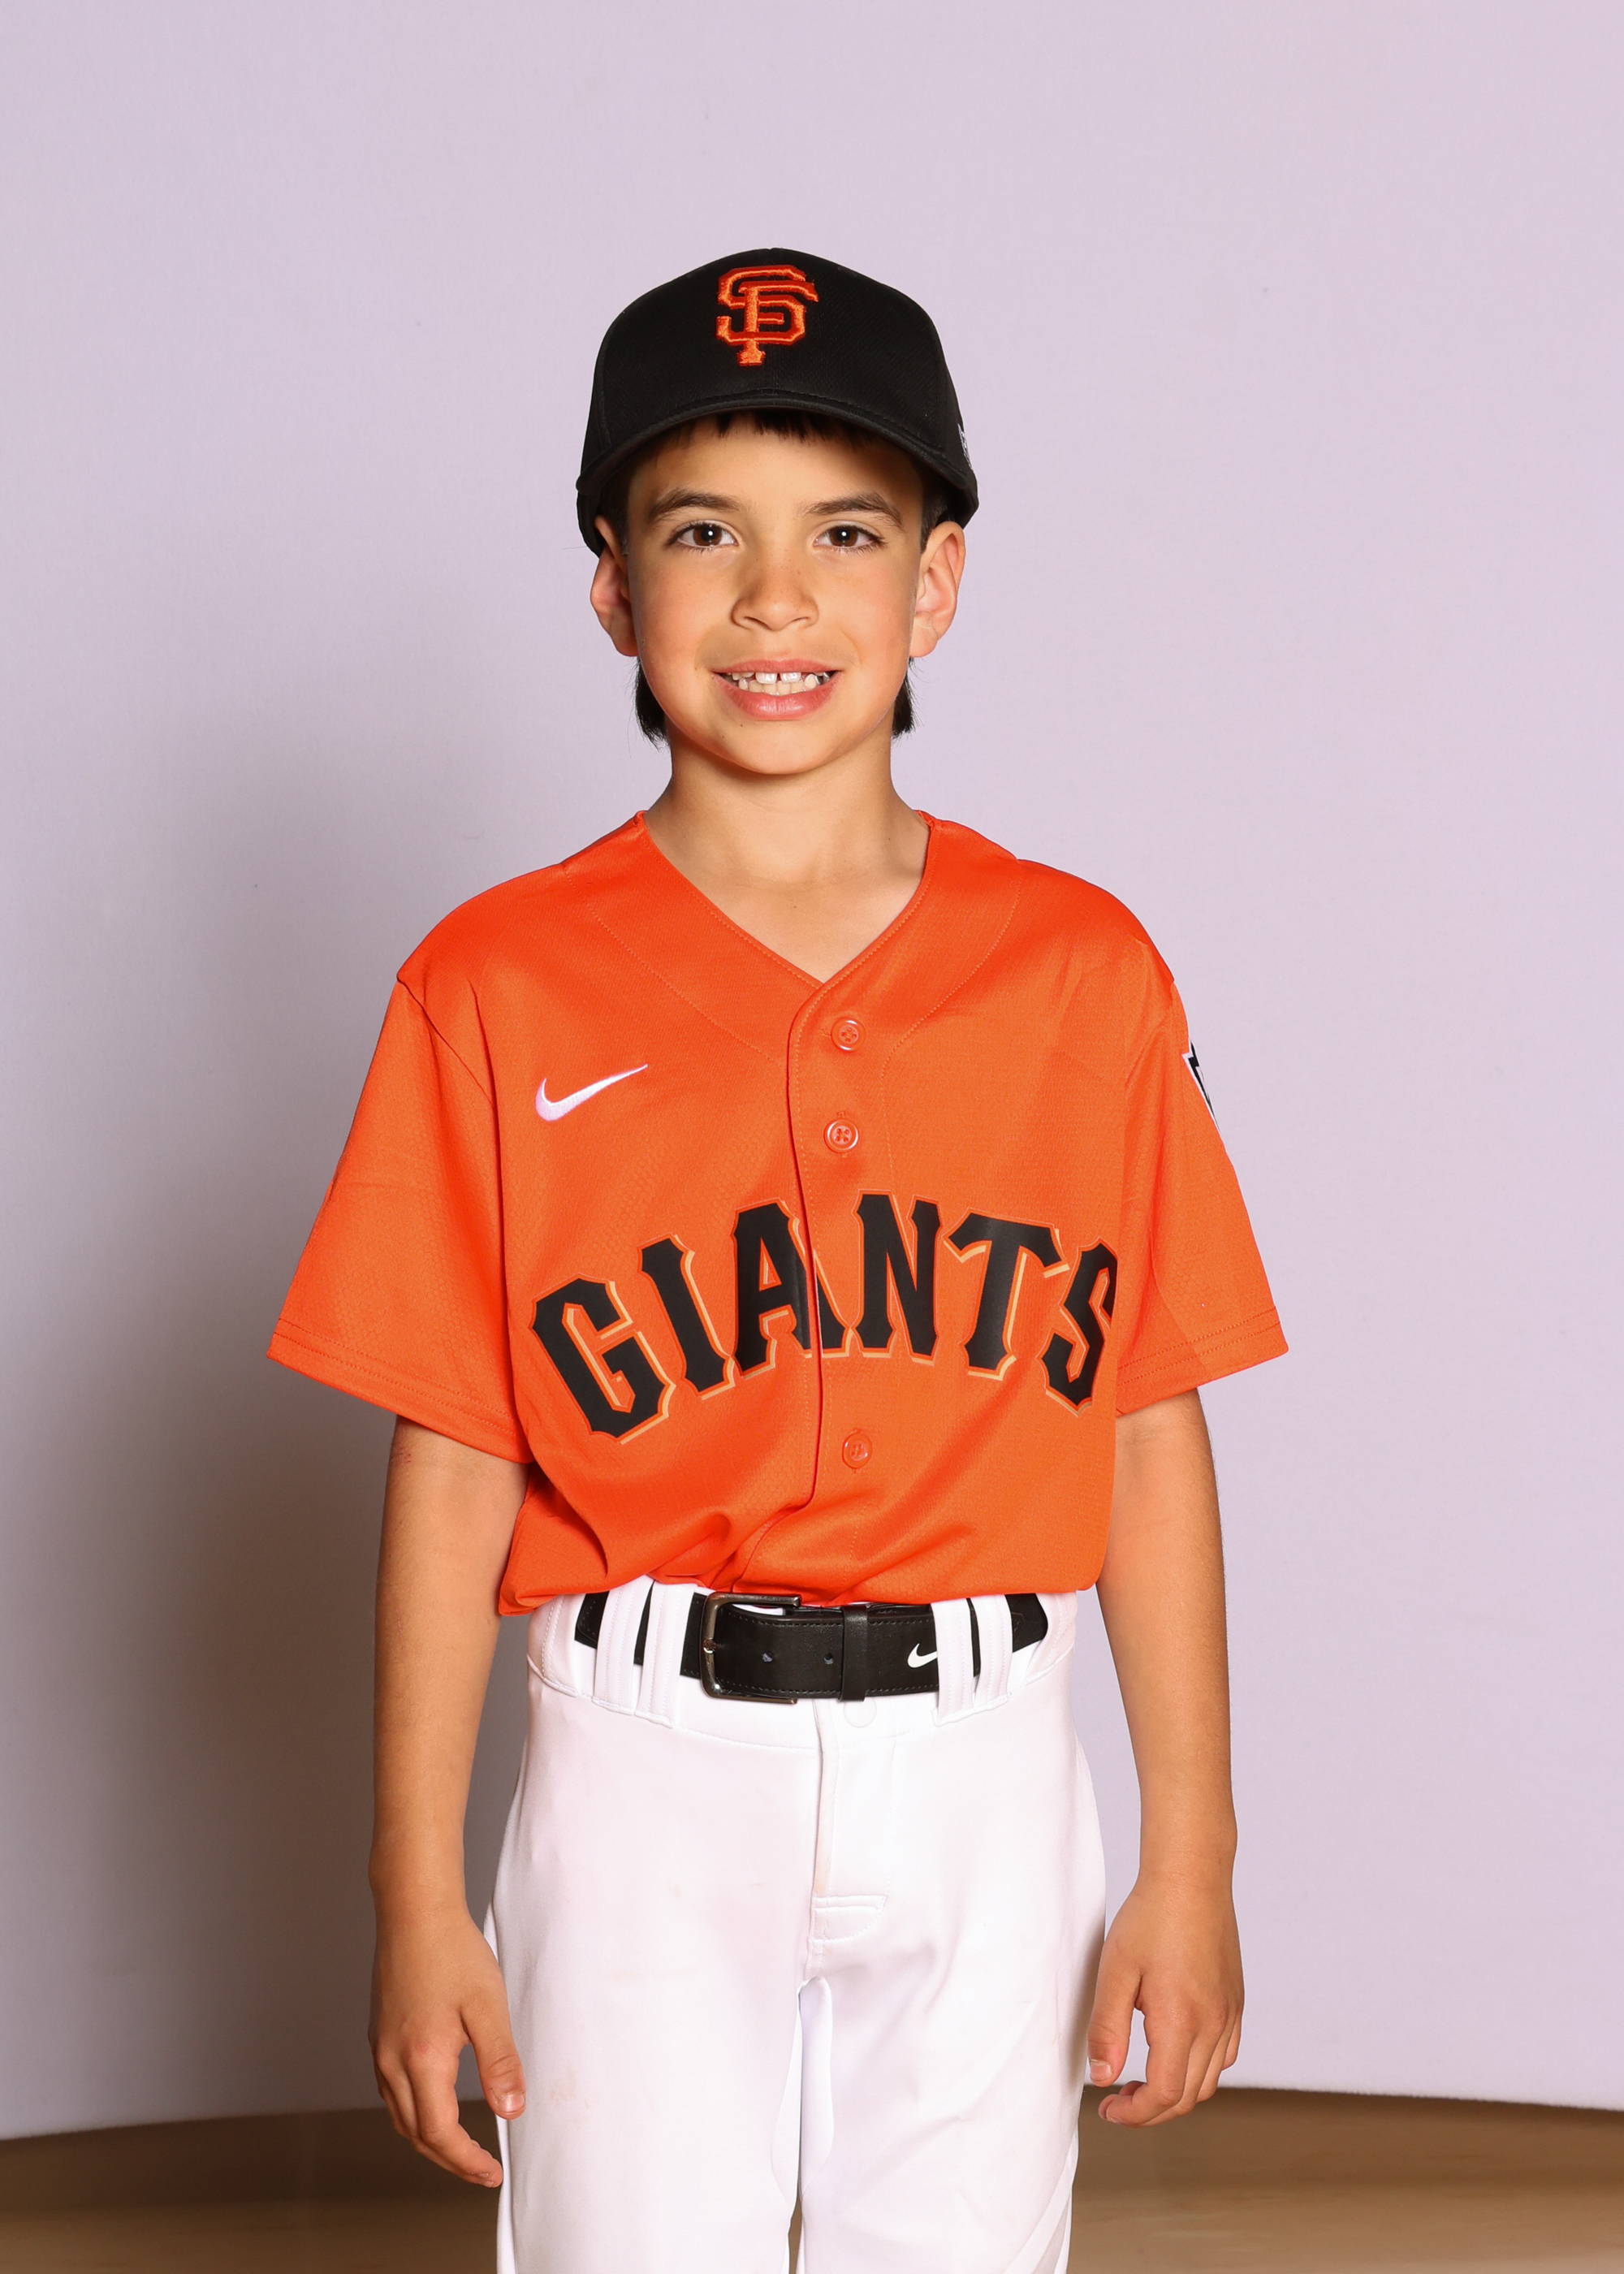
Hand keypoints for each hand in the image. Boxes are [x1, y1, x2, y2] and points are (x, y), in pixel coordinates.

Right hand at [370, 1900, 525, 2183]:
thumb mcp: (488, 2006)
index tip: (492, 2173)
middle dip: (449, 2159)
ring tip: (461, 2148)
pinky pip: (392, 2092)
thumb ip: (500, 2062)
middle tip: (482, 2169)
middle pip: (415, 2134)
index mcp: (421, 2059)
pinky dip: (414, 2113)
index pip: (439, 2134)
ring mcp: (380, 2048)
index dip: (466, 2161)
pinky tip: (433, 2104)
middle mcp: (392, 2061)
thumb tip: (511, 2112)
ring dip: (429, 2140)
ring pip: (400, 2116)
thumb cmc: (453, 1951)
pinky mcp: (379, 2034)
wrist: (413, 1910)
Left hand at [1084, 1870, 1242, 2125]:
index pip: (1163, 2096)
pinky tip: (1173, 2052)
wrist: (1192, 1877)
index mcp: (1182, 2021)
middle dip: (1150, 2111)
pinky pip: (1224, 2055)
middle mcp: (1214, 2024)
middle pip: (1187, 2097)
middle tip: (1117, 2100)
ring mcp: (1230, 2014)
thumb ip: (1107, 2029)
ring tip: (1140, 2080)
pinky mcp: (1235, 2002)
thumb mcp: (1115, 1971)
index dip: (1134, 2114)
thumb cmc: (1151, 1918)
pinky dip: (1199, 2070)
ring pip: (1209, 2081)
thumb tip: (1102, 2077)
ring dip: (1175, 2094)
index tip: (1107, 2109)